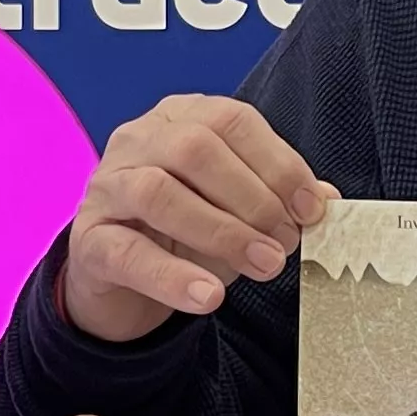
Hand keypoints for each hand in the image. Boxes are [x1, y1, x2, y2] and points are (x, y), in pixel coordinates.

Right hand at [58, 94, 332, 342]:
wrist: (119, 278)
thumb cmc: (183, 232)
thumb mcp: (237, 211)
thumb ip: (277, 200)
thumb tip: (327, 200)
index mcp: (179, 118)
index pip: (232, 120)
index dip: (279, 163)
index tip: (312, 208)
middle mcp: (137, 141)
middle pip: (194, 149)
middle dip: (253, 197)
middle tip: (286, 242)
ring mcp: (107, 188)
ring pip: (157, 192)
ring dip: (221, 231)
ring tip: (264, 265)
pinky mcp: (89, 240)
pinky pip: (128, 252)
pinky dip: (173, 276)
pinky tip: (208, 297)